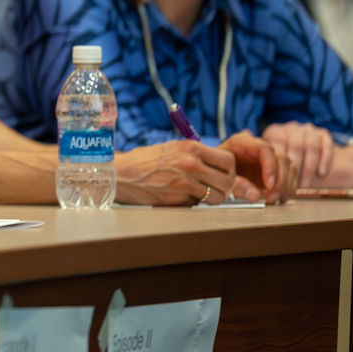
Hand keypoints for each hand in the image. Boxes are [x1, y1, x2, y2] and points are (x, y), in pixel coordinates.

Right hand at [114, 140, 237, 205]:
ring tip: (199, 193)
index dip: (229, 170)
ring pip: (217, 196)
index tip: (224, 173)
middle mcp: (191, 163)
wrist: (122, 173)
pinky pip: (198, 204)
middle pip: (228, 180)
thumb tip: (219, 166)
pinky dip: (194, 202)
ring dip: (212, 198)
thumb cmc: (146, 161)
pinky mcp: (178, 199)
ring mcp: (185, 183)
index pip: (228, 160)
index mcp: (192, 147)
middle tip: (216, 187)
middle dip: (225, 187)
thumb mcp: (173, 148)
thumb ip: (196, 155)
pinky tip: (181, 195)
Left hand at [220, 131, 295, 202]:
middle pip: (281, 158)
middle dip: (280, 180)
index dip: (270, 167)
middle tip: (271, 197)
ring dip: (286, 185)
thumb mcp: (221, 177)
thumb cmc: (214, 171)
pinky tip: (280, 199)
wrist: (213, 173)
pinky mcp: (274, 169)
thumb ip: (237, 185)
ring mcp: (268, 158)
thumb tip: (257, 195)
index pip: (265, 149)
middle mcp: (258, 147)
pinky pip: (290, 176)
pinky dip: (288, 189)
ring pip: (289, 167)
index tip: (269, 185)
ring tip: (274, 199)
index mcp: (242, 142)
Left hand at [262, 122, 333, 186]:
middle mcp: (291, 128)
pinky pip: (327, 146)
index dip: (278, 165)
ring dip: (309, 168)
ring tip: (305, 184)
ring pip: (311, 147)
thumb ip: (265, 169)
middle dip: (295, 169)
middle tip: (292, 186)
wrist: (302, 154)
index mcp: (275, 132)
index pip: (277, 144)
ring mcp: (308, 130)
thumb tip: (257, 189)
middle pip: (296, 146)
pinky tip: (321, 174)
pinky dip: (325, 161)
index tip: (277, 181)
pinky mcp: (323, 134)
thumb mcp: (269, 162)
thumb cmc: (280, 163)